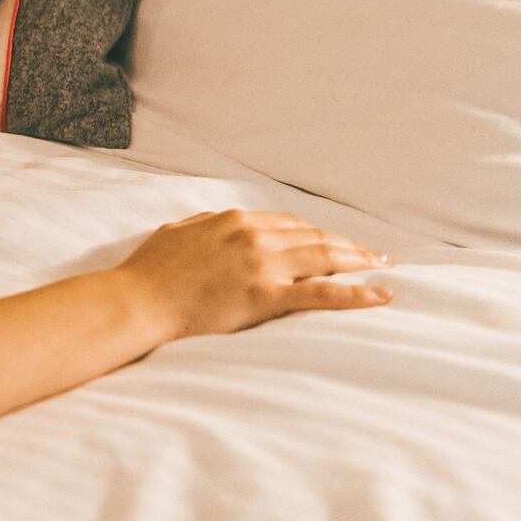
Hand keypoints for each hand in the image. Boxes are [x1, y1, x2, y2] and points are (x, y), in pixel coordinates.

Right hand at [117, 208, 393, 340]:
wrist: (138, 300)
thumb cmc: (149, 271)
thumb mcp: (176, 233)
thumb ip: (202, 226)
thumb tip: (217, 223)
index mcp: (233, 219)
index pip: (289, 223)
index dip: (317, 233)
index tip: (334, 242)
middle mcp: (253, 235)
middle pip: (314, 237)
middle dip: (348, 245)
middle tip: (375, 255)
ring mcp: (261, 263)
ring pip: (324, 258)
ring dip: (359, 262)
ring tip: (382, 268)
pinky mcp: (265, 294)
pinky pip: (321, 293)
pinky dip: (356, 293)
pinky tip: (380, 295)